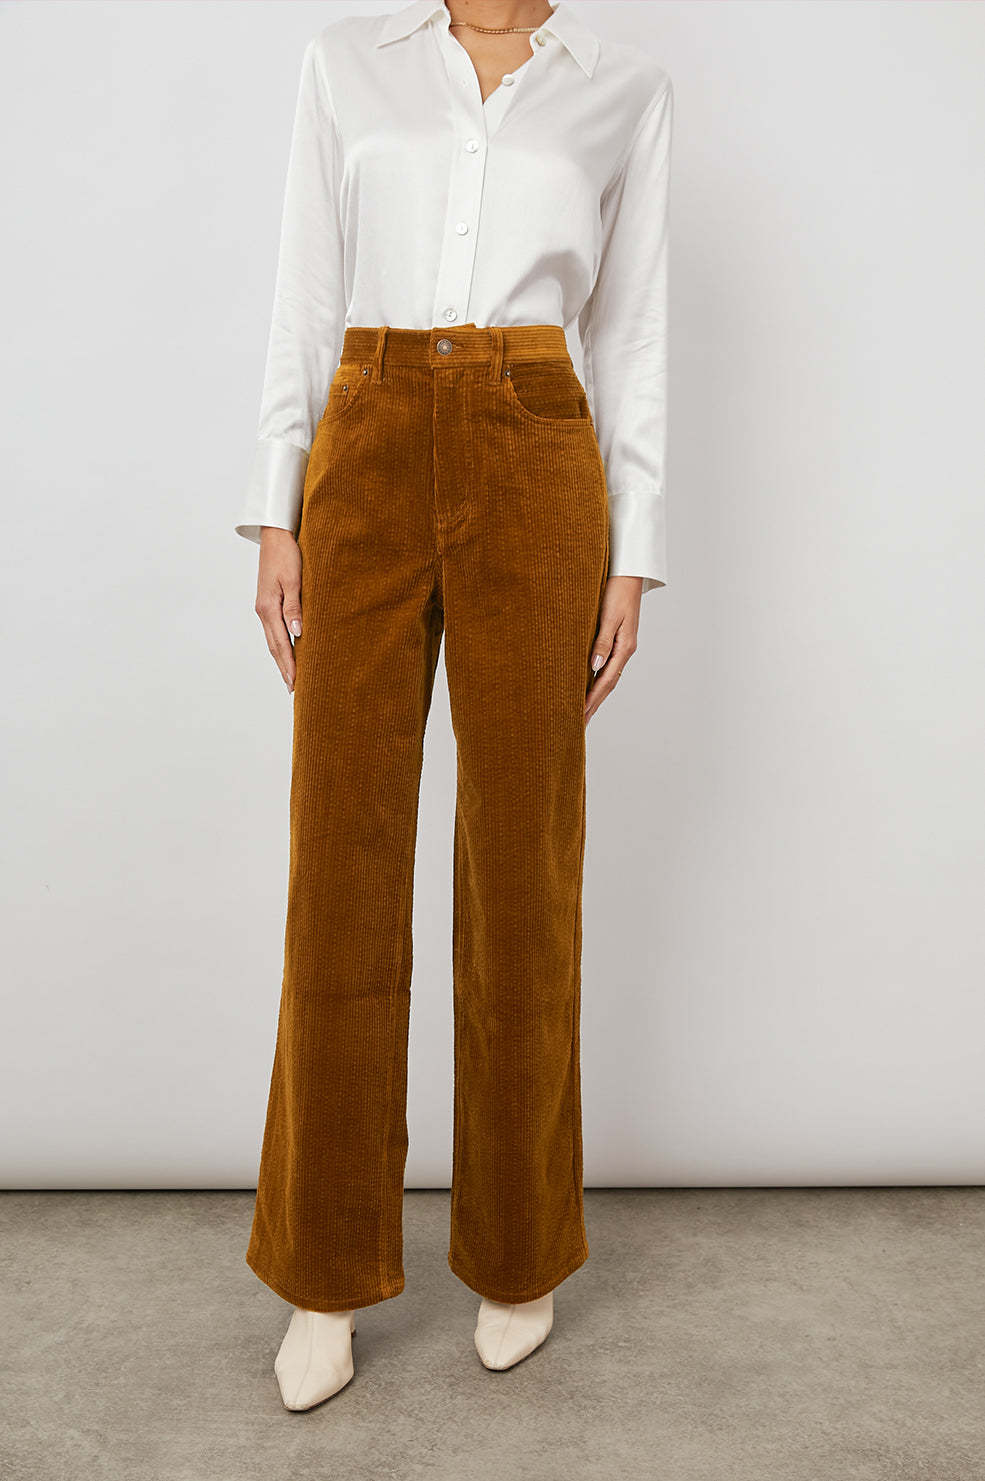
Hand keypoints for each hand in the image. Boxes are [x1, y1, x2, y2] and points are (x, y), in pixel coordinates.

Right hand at [255, 527, 302, 691]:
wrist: (276, 534)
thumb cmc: (287, 554)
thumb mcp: (294, 580)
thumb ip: (294, 607)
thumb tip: (297, 633)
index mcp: (268, 608)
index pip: (281, 644)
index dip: (289, 665)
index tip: (295, 684)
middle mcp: (263, 610)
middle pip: (274, 646)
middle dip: (284, 668)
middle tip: (293, 689)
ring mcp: (264, 607)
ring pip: (273, 639)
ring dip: (282, 659)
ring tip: (290, 676)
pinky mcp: (268, 601)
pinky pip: (274, 629)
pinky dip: (281, 644)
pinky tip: (287, 650)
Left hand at [584, 575, 642, 723]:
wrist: (628, 573)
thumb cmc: (617, 591)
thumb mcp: (609, 616)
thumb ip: (601, 641)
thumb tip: (594, 666)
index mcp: (624, 647)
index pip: (606, 680)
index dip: (592, 699)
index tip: (580, 715)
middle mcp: (624, 650)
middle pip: (607, 684)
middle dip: (593, 704)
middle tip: (579, 724)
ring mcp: (621, 645)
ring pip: (607, 676)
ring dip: (595, 694)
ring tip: (583, 711)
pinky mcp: (616, 638)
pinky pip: (605, 665)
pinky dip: (596, 679)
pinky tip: (588, 685)